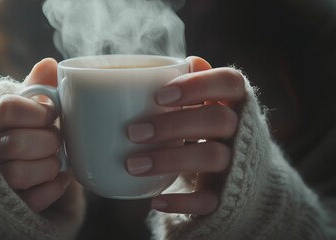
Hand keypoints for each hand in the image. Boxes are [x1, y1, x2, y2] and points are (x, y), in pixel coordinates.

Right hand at [0, 58, 69, 212]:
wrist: (6, 168)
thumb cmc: (23, 130)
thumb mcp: (28, 106)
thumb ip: (37, 87)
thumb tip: (50, 64)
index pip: (7, 108)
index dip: (36, 112)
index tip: (51, 113)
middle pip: (15, 144)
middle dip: (47, 141)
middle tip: (56, 140)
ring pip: (18, 174)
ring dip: (49, 166)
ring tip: (57, 160)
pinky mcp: (8, 203)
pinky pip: (31, 200)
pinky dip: (53, 188)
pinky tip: (61, 178)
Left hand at [126, 56, 245, 214]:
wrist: (242, 177)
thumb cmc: (210, 132)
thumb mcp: (206, 107)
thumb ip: (191, 88)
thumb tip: (168, 66)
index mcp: (235, 102)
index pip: (230, 82)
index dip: (198, 84)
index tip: (159, 96)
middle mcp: (242, 130)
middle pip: (218, 119)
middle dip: (174, 124)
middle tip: (133, 132)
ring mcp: (239, 163)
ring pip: (212, 156)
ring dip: (169, 159)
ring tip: (132, 164)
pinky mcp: (231, 195)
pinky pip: (210, 199)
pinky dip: (183, 202)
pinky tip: (155, 201)